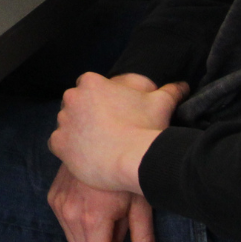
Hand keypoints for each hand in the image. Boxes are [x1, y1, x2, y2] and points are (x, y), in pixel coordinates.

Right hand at [48, 166, 157, 241]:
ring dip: (93, 238)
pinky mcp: (53, 197)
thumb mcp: (141, 206)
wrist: (106, 138)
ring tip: (109, 213)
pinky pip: (66, 226)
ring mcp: (58, 204)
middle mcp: (69, 214)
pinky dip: (80, 225)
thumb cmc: (128, 171)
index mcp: (92, 219)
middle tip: (122, 227)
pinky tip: (94, 204)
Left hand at [50, 73, 187, 193]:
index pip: (89, 86)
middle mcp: (71, 97)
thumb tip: (183, 85)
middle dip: (87, 114)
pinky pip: (58, 144)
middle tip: (106, 130)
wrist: (133, 159)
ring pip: (67, 124)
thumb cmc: (146, 127)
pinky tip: (85, 156)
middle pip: (75, 104)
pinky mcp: (57, 143)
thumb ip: (171, 90)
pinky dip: (69, 150)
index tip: (113, 113)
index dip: (101, 100)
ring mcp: (62, 121)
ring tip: (98, 145)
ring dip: (78, 132)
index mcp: (91, 82)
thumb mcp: (161, 103)